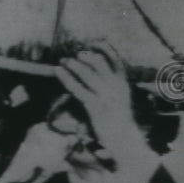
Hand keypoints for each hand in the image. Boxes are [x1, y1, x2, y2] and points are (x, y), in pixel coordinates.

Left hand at [55, 45, 147, 170]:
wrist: (125, 140)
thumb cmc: (119, 120)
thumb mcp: (120, 98)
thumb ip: (111, 85)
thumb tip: (94, 70)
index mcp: (123, 84)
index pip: (115, 60)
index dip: (104, 48)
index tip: (93, 42)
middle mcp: (116, 87)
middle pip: (98, 63)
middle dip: (84, 56)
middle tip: (72, 55)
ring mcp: (106, 97)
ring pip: (87, 74)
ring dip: (73, 64)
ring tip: (62, 60)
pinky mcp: (95, 107)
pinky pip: (78, 88)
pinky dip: (66, 78)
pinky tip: (58, 71)